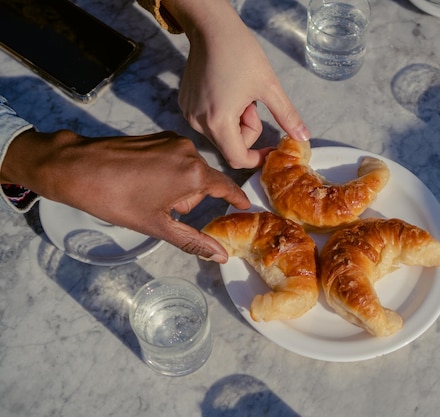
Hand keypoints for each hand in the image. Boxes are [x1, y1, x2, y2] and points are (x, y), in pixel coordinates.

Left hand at [2, 129, 248, 261]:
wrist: (77, 168)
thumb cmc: (117, 199)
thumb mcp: (157, 226)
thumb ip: (194, 241)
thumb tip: (221, 256)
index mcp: (193, 174)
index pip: (226, 187)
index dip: (236, 198)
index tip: (245, 205)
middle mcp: (188, 152)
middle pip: (203, 182)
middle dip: (189, 198)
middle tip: (159, 208)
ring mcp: (172, 140)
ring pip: (188, 170)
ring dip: (177, 185)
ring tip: (147, 194)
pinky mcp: (158, 136)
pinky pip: (174, 158)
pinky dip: (167, 171)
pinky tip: (143, 180)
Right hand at [164, 0, 309, 168]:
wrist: (212, 27)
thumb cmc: (241, 53)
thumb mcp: (270, 87)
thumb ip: (287, 116)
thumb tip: (303, 137)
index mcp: (218, 122)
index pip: (238, 159)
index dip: (257, 159)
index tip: (270, 149)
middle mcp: (198, 122)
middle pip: (231, 145)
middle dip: (247, 129)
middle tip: (252, 102)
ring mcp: (189, 113)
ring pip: (221, 134)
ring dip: (236, 121)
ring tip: (238, 94)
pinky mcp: (185, 104)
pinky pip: (209, 121)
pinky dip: (222, 114)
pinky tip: (226, 90)